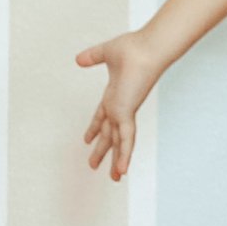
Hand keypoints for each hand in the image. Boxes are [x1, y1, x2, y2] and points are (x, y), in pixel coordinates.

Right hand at [76, 30, 156, 179]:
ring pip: (118, 143)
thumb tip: (78, 59)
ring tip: (114, 178)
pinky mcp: (127, 114)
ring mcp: (125, 112)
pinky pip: (124, 140)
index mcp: (114, 94)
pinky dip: (123, 156)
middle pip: (108, 134)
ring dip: (115, 161)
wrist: (147, 49)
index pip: (102, 116)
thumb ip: (92, 57)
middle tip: (94, 165)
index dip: (95, 128)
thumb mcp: (106, 53)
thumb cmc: (133, 47)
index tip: (88, 139)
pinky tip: (122, 170)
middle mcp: (119, 106)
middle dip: (102, 150)